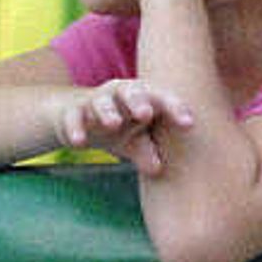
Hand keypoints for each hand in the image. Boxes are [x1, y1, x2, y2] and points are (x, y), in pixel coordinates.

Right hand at [55, 77, 192, 176]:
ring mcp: (95, 102)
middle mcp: (119, 94)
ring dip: (107, 112)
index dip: (175, 108)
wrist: (77, 117)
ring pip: (101, 102)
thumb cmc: (119, 127)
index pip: (161, 99)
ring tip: (113, 124)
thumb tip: (156, 169)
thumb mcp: (135, 141)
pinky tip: (78, 142)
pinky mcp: (72, 113)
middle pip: (131, 92)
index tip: (188, 124)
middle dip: (138, 101)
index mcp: (142, 97)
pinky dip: (75, 128)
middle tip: (146, 113)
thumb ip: (146, 152)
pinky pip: (74, 118)